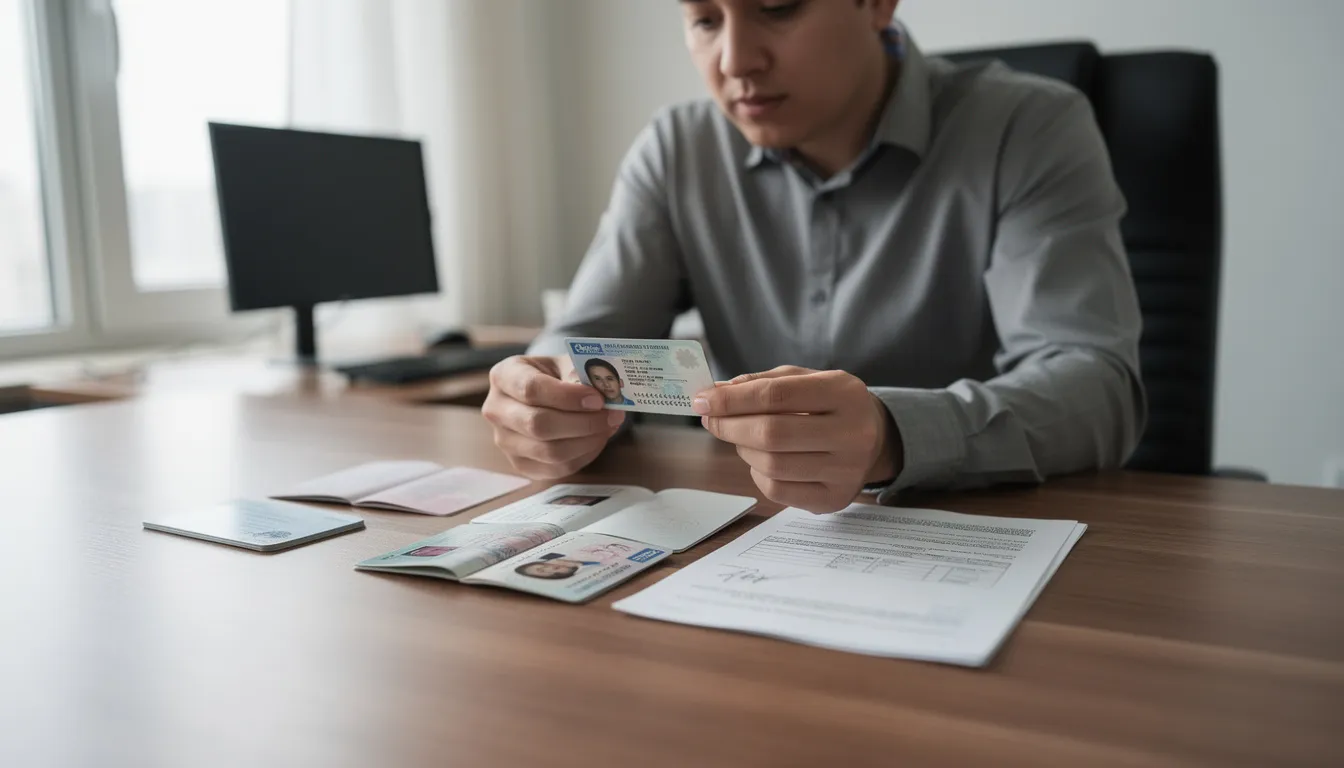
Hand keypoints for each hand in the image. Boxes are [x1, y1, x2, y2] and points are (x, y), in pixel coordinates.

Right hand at [482, 355, 625, 478]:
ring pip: (549, 451)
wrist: (544, 393)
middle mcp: (496, 410)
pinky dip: (584, 455)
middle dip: (583, 422)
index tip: (598, 399)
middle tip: (612, 415)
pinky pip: (557, 468)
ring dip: (587, 441)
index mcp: (504, 376)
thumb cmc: (555, 375)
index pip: (531, 389)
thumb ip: (580, 375)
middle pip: (538, 425)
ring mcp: (505, 441)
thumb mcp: (565, 363)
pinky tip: (596, 439)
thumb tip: (601, 396)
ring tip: (608, 426)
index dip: (568, 397)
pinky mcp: (520, 464)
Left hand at [694, 366, 901, 512]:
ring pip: (771, 465)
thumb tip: (714, 395)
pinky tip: (762, 460)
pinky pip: (778, 491)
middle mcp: (853, 433)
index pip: (776, 395)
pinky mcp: (834, 499)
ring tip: (741, 437)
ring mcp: (846, 471)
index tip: (702, 400)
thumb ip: (760, 383)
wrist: (874, 437)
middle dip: (730, 426)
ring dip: (742, 449)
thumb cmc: (829, 404)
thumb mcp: (804, 380)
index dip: (732, 399)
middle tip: (710, 419)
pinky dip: (757, 473)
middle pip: (771, 433)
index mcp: (844, 393)